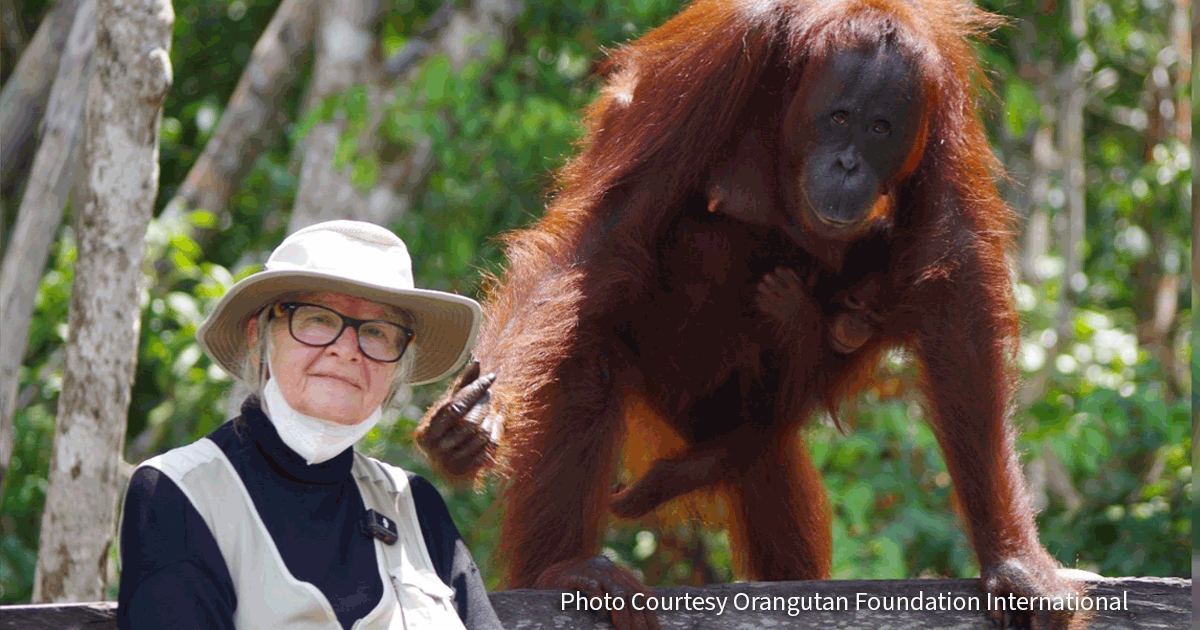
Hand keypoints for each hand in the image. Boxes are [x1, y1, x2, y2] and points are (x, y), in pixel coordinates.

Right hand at [415, 361, 499, 481]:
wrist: (444, 467)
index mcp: (427, 430)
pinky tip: (496, 425)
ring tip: (495, 410)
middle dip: (484, 406)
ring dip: (493, 420)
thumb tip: (476, 361)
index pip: (455, 406)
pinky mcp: (465, 472)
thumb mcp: (450, 407)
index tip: (490, 377)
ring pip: (482, 436)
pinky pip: (489, 450)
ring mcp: (450, 461)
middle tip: (491, 395)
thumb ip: (462, 387)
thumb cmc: (448, 428)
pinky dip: (496, 435)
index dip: (474, 390)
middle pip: (469, 422)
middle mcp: (435, 448)